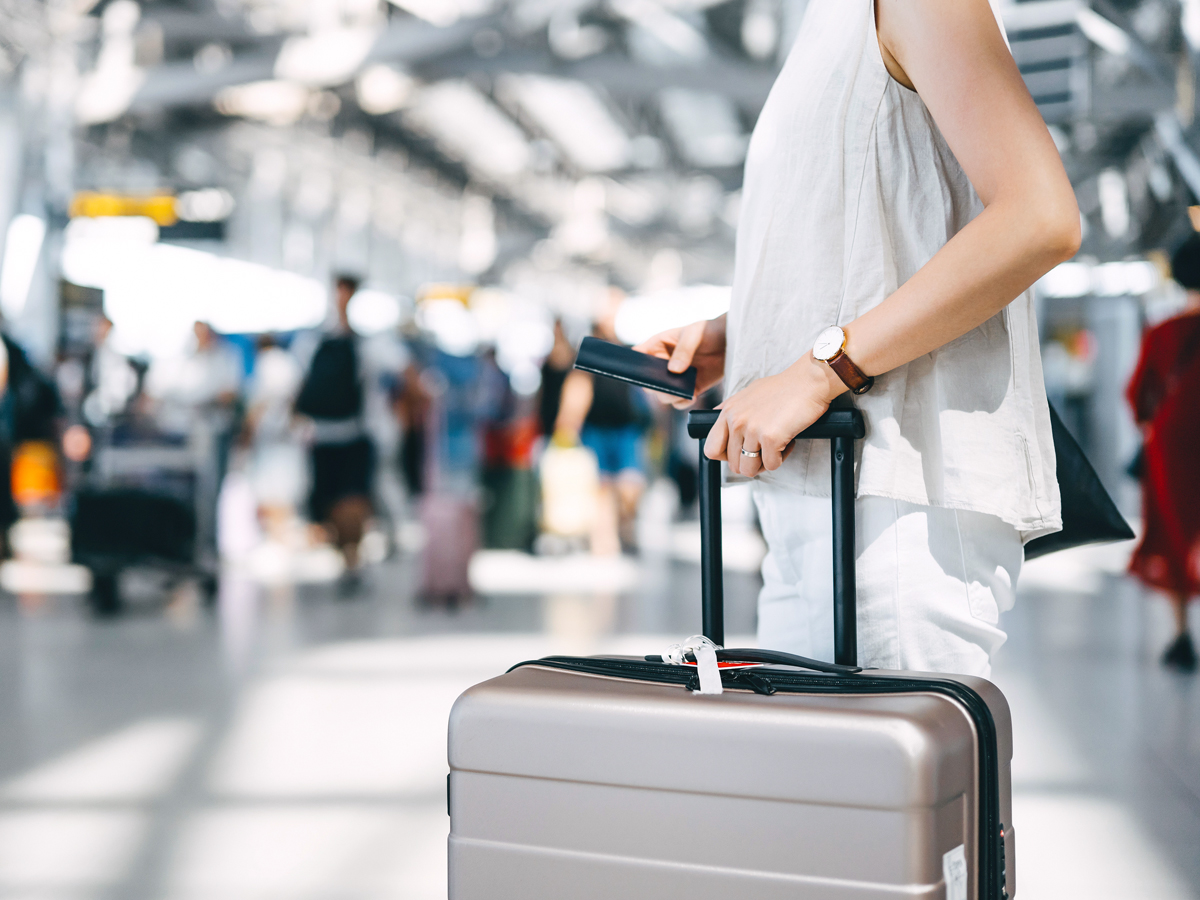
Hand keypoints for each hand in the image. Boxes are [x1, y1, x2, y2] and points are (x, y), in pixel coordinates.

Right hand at [633, 315, 726, 408]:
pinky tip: (692, 396)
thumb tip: (673, 371)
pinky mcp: (690, 388)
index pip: (638, 356)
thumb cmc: (709, 331)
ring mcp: (676, 378)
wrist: (730, 342)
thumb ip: (684, 350)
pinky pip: (679, 401)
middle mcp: (663, 364)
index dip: (634, 365)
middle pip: (648, 382)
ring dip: (669, 396)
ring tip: (682, 392)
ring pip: (662, 395)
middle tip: (666, 385)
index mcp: (658, 346)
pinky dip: (683, 402)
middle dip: (654, 386)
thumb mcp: (695, 334)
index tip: (640, 372)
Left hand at [705, 352, 845, 476]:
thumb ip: (731, 409)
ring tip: (775, 447)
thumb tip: (717, 415)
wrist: (809, 380)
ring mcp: (752, 429)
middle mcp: (736, 420)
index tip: (740, 453)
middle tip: (764, 451)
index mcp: (728, 411)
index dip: (726, 457)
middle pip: (732, 464)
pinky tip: (787, 442)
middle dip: (750, 463)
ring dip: (765, 464)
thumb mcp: (748, 394)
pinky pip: (772, 464)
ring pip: (749, 469)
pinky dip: (781, 458)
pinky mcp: (770, 437)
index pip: (711, 449)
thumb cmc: (784, 387)